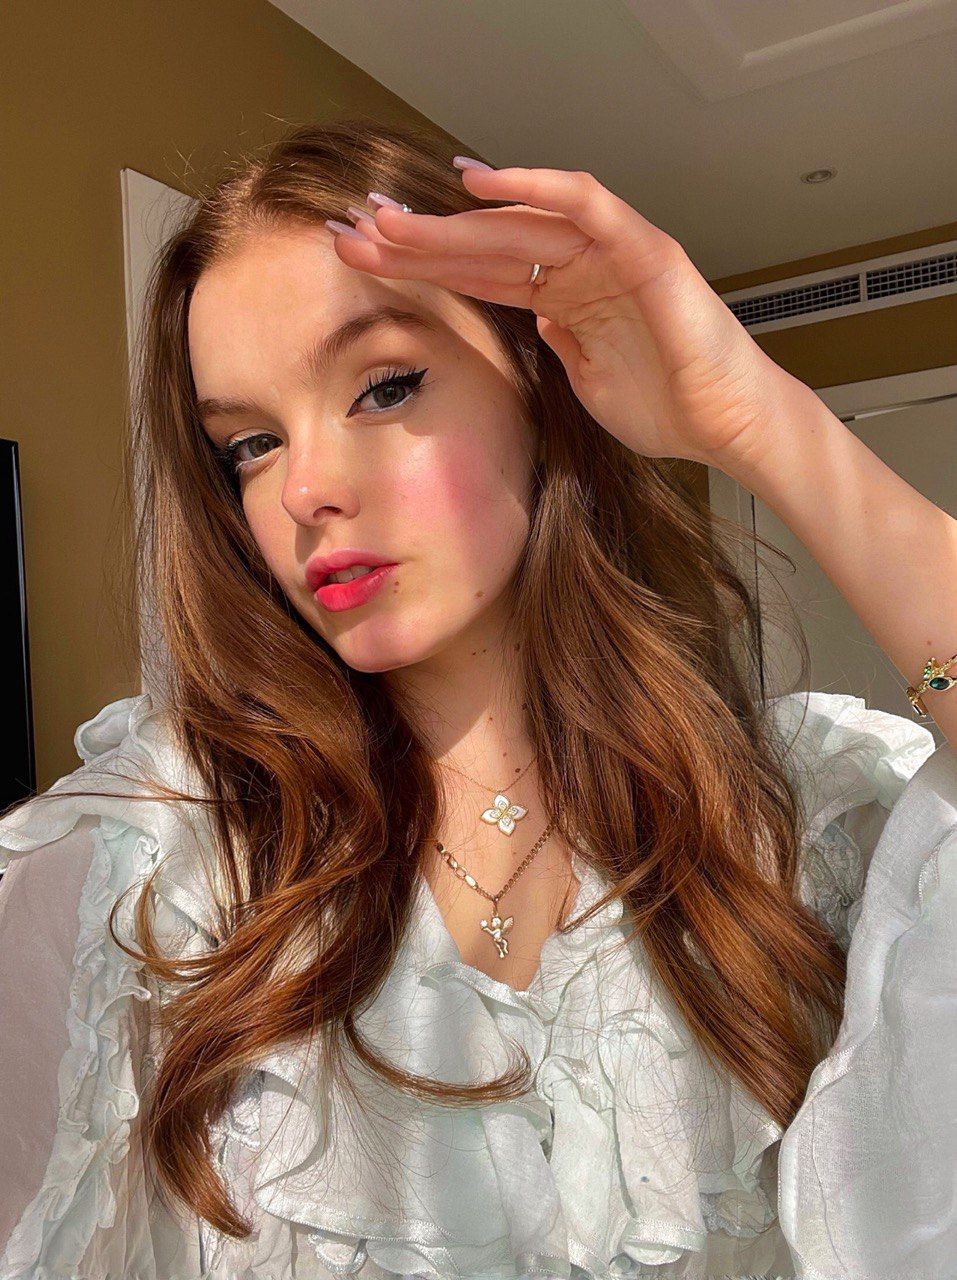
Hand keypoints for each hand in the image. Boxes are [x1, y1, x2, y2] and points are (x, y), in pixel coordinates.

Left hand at [325, 164, 797, 473]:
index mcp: (561, 299)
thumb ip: (558, 349)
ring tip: (393, 219)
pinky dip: (535, 187)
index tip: (363, 263)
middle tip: (353, 234)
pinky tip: (480, 181)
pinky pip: (585, 204)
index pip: (477, 277)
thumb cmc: (666, 409)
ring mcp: (609, 253)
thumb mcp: (587, 384)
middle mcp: (579, 268)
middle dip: (417, 241)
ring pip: (519, 223)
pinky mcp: (642, 249)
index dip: (421, 268)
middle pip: (483, 247)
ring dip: (453, 220)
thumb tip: (535, 324)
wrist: (724, 427)